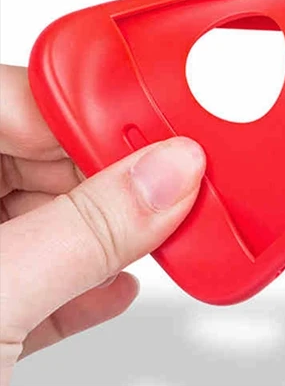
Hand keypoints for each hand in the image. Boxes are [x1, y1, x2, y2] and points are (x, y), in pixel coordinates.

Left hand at [0, 65, 204, 385]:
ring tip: (153, 237)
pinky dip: (73, 282)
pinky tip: (114, 287)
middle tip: (168, 187)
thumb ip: (89, 230)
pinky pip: (24, 274)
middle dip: (105, 177)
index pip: (10, 98)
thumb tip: (169, 172)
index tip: (158, 134)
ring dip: (99, 234)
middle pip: (29, 156)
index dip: (89, 111)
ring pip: (32, 216)